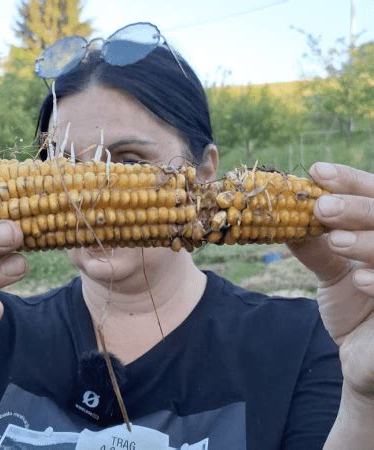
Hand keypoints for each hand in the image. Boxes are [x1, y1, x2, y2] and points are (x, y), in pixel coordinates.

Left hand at [288, 162, 373, 399]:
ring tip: (336, 240)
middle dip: (357, 207)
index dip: (350, 181)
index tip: (317, 172)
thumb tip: (278, 214)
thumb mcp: (332, 271)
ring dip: (368, 241)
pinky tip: (358, 280)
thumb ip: (313, 244)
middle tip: (322, 206)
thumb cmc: (354, 308)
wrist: (365, 357)